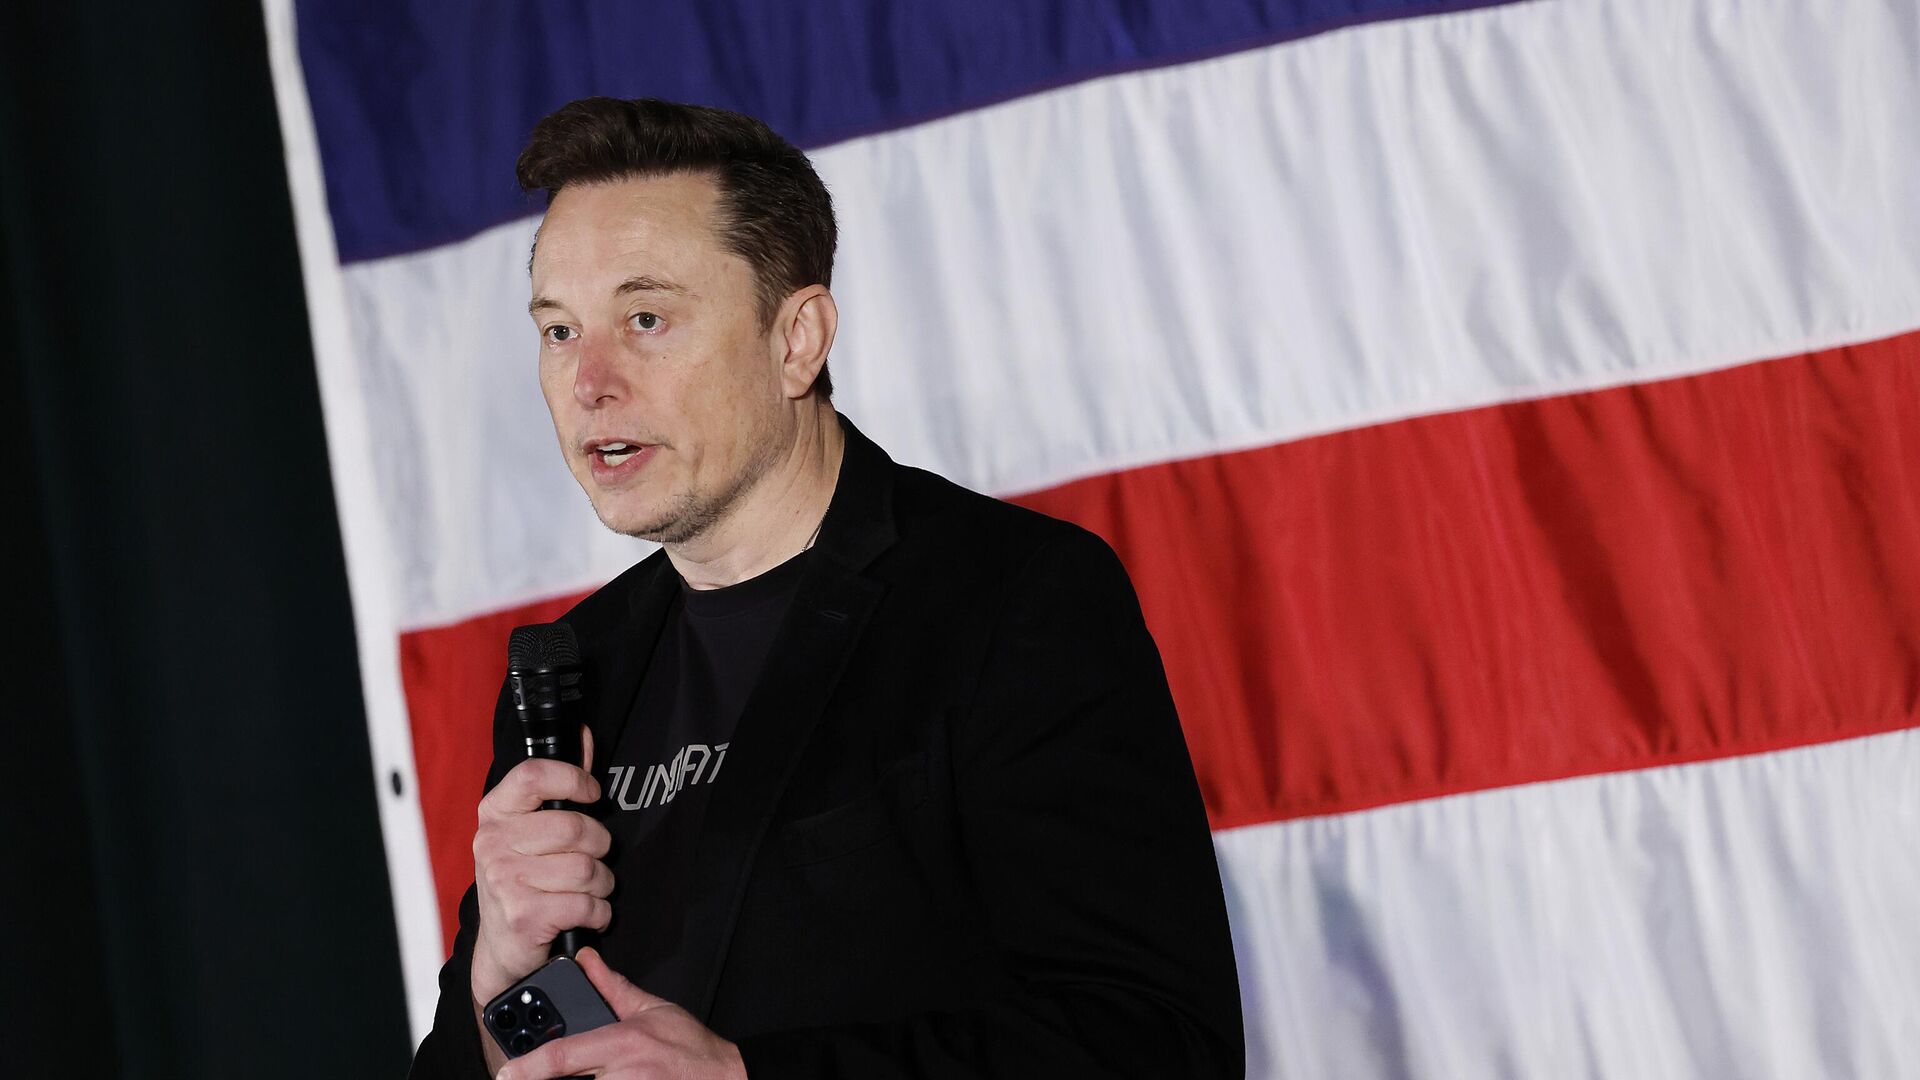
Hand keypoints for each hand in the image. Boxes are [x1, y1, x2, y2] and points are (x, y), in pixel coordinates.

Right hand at [471, 727, 614, 1003]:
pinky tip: (586, 914)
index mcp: (495, 812)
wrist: (502, 947)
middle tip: (593, 858)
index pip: (535, 775)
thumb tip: (584, 736)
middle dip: (599, 847)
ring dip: (601, 883)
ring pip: (586, 868)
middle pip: (575, 827)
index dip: (574, 780)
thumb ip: (559, 784)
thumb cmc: (524, 879)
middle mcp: (493, 842)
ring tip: (589, 890)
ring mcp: (504, 879)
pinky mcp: (522, 915)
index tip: (592, 795)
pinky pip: (586, 904)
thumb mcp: (531, 829)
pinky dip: (598, 912)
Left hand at [497, 947, 745, 1079]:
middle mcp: (622, 1074)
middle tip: (525, 1076)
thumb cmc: (691, 1048)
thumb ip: (613, 988)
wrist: (723, 1078)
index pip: (564, 1056)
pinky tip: (599, 1079)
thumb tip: (586, 961)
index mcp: (623, 1043)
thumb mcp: (652, 1009)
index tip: (506, 1073)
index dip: (529, 1067)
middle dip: (543, 1078)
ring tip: (570, 1073)